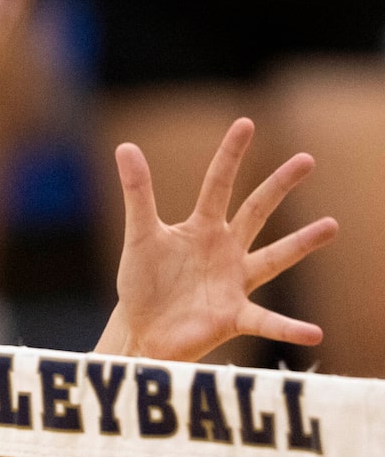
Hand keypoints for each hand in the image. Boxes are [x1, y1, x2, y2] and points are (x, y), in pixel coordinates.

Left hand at [105, 119, 338, 362]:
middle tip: (306, 159)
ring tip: (331, 225)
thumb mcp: (139, 236)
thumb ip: (138, 194)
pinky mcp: (234, 316)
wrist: (141, 331)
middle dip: (279, 185)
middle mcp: (225, 249)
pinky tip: (313, 333)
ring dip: (301, 243)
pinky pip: (267, 322)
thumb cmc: (143, 283)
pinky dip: (288, 327)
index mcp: (201, 227)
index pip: (218, 183)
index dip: (230, 155)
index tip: (246, 123)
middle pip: (256, 210)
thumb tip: (125, 146)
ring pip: (274, 258)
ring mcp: (234, 281)